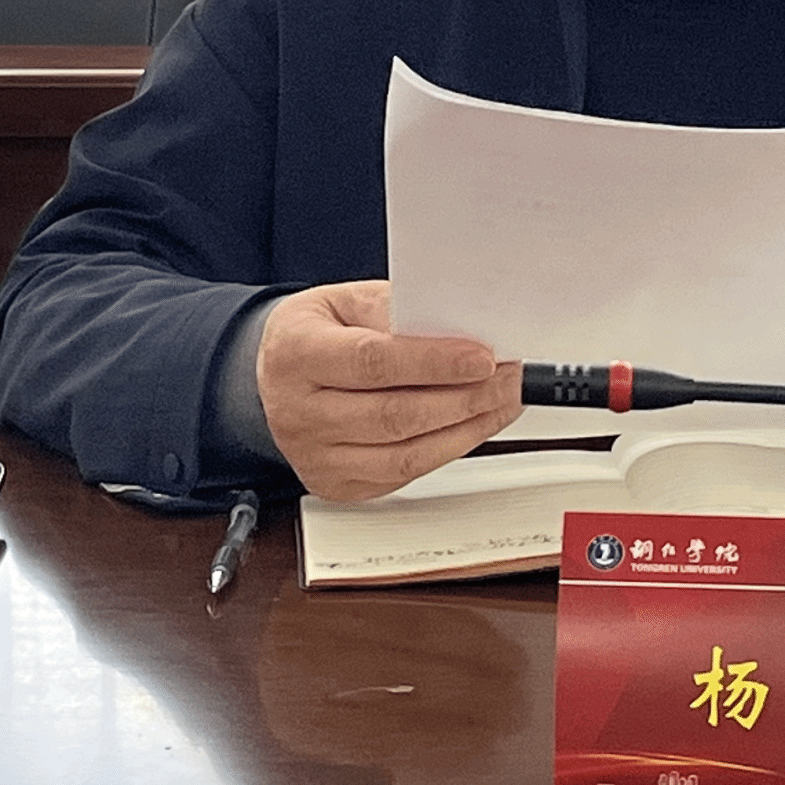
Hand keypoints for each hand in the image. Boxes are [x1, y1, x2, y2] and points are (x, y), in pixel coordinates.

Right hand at [256, 281, 521, 501]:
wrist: (275, 371)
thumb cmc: (319, 331)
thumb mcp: (349, 300)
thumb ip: (399, 312)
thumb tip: (461, 330)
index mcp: (296, 354)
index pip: (374, 362)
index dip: (435, 363)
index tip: (484, 357)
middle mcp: (298, 412)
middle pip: (395, 415)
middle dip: (466, 397)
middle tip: (509, 377)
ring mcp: (315, 456)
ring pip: (405, 456)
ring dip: (468, 429)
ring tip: (503, 401)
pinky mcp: (337, 484)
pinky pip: (404, 476)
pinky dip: (449, 450)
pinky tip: (474, 425)